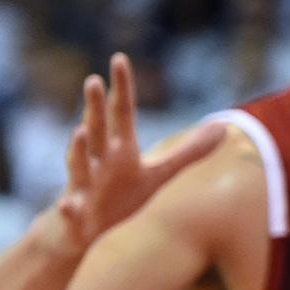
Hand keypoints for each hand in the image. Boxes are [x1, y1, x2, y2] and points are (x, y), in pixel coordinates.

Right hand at [46, 55, 224, 257]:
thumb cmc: (120, 197)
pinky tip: (65, 205)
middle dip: (95, 107)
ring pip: (78, 165)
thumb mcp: (158, 174)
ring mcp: (85, 186)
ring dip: (77, 149)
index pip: (122, 112)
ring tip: (79, 130)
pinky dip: (68, 207)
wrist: (83, 233)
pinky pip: (70, 210)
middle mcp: (99, 161)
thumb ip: (189, 151)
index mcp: (120, 150)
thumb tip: (224, 127)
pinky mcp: (76, 214)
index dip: (122, 86)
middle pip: (98, 130)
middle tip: (93, 79)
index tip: (119, 57)